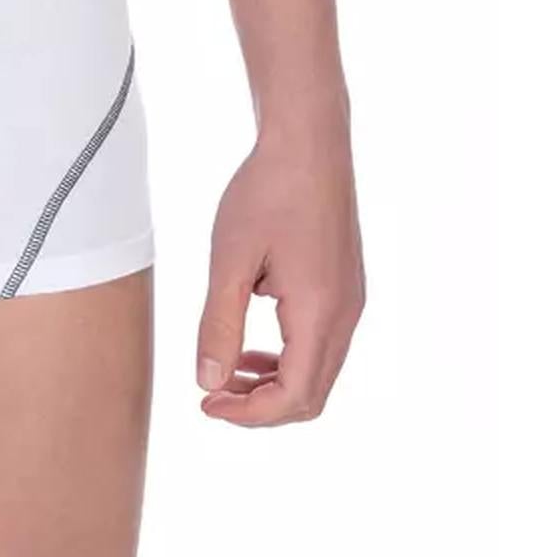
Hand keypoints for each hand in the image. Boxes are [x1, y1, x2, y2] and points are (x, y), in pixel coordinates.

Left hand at [196, 125, 364, 425]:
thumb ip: (219, 324)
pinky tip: (250, 338)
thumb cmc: (268, 192)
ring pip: (317, 370)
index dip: (249, 414)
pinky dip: (286, 354)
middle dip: (260, 405)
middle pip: (311, 394)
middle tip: (212, 395)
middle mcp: (346, 316)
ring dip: (273, 381)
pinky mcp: (345, 287)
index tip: (206, 404)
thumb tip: (207, 381)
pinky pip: (320, 341)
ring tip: (225, 369)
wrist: (308, 142)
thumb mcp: (230, 260)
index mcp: (320, 314)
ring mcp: (350, 302)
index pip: (294, 398)